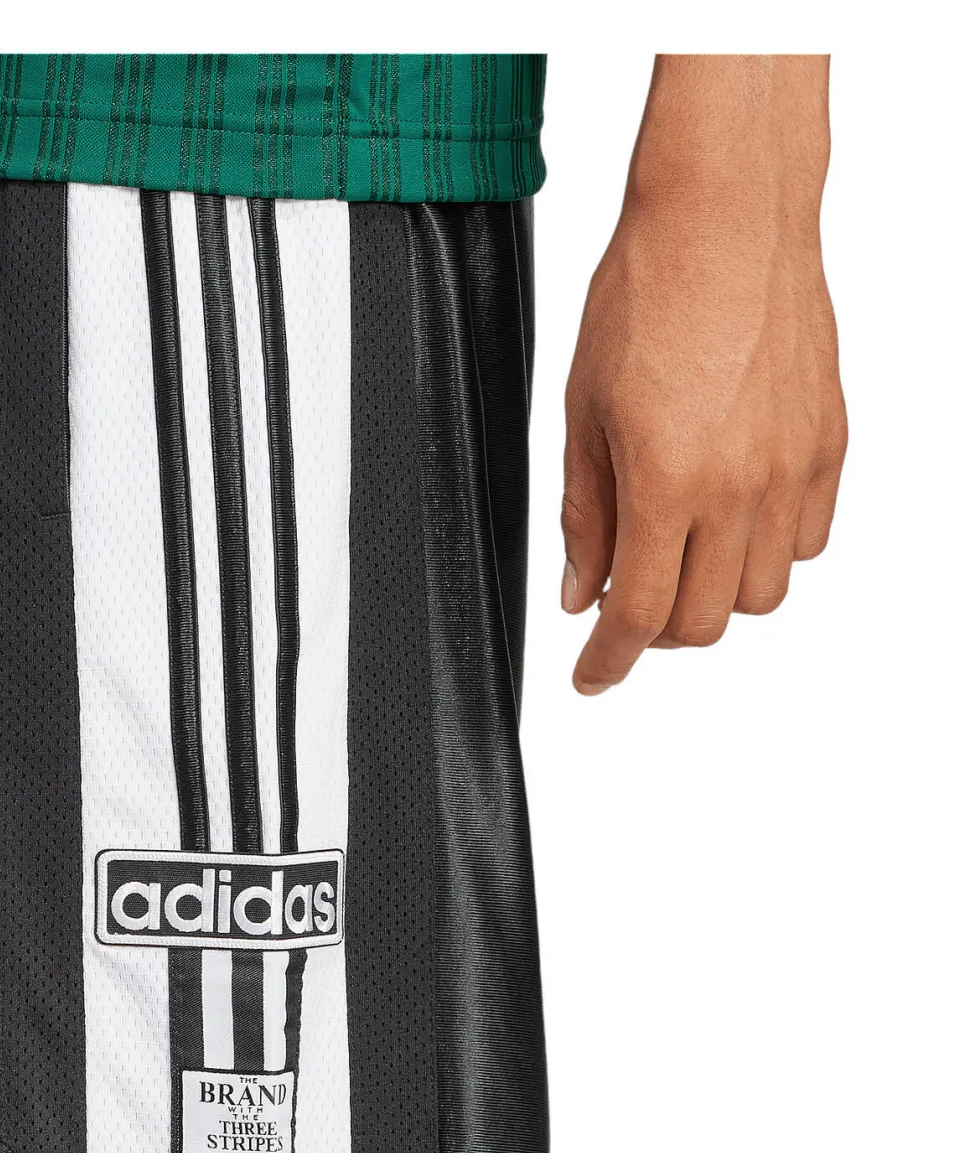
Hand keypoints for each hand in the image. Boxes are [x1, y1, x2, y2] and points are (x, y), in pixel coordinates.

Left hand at [561, 56, 846, 693]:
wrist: (724, 218)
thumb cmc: (644, 296)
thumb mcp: (582, 414)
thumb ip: (584, 516)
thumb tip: (581, 592)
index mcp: (666, 482)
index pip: (640, 615)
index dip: (609, 661)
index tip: (592, 677)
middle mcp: (738, 486)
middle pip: (704, 621)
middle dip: (656, 631)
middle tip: (625, 604)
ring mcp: (791, 468)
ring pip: (762, 593)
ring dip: (714, 596)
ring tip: (678, 557)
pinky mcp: (828, 443)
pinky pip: (808, 540)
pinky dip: (767, 554)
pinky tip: (730, 521)